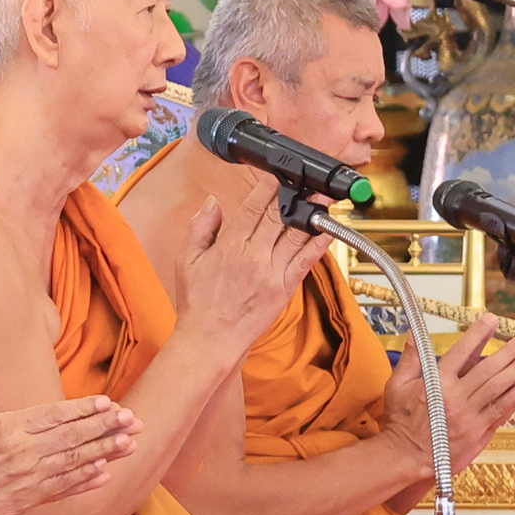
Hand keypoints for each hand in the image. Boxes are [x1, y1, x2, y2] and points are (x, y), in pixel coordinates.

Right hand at [0, 349, 134, 514]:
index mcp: (7, 430)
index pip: (53, 416)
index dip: (82, 410)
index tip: (108, 403)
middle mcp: (25, 455)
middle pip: (72, 439)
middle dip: (105, 428)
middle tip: (133, 420)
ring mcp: (30, 480)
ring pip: (75, 464)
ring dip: (105, 452)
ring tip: (130, 443)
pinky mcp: (30, 500)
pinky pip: (64, 489)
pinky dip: (87, 482)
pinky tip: (106, 474)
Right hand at [180, 190, 329, 350]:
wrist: (210, 341)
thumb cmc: (198, 304)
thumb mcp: (186, 261)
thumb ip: (200, 228)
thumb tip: (213, 203)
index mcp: (229, 247)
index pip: (253, 208)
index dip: (267, 187)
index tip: (277, 174)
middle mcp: (254, 257)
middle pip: (278, 217)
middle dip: (293, 195)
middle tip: (307, 179)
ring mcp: (272, 273)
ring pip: (296, 236)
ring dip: (313, 214)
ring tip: (324, 197)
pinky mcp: (285, 289)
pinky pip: (306, 262)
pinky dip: (319, 244)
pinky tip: (328, 230)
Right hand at [388, 325, 514, 467]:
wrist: (406, 456)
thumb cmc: (400, 422)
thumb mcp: (397, 385)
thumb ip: (411, 358)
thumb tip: (413, 333)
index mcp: (436, 382)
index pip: (462, 352)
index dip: (478, 334)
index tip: (492, 320)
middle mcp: (455, 397)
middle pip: (488, 370)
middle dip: (510, 352)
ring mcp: (468, 415)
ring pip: (498, 388)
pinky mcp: (477, 432)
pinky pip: (500, 412)